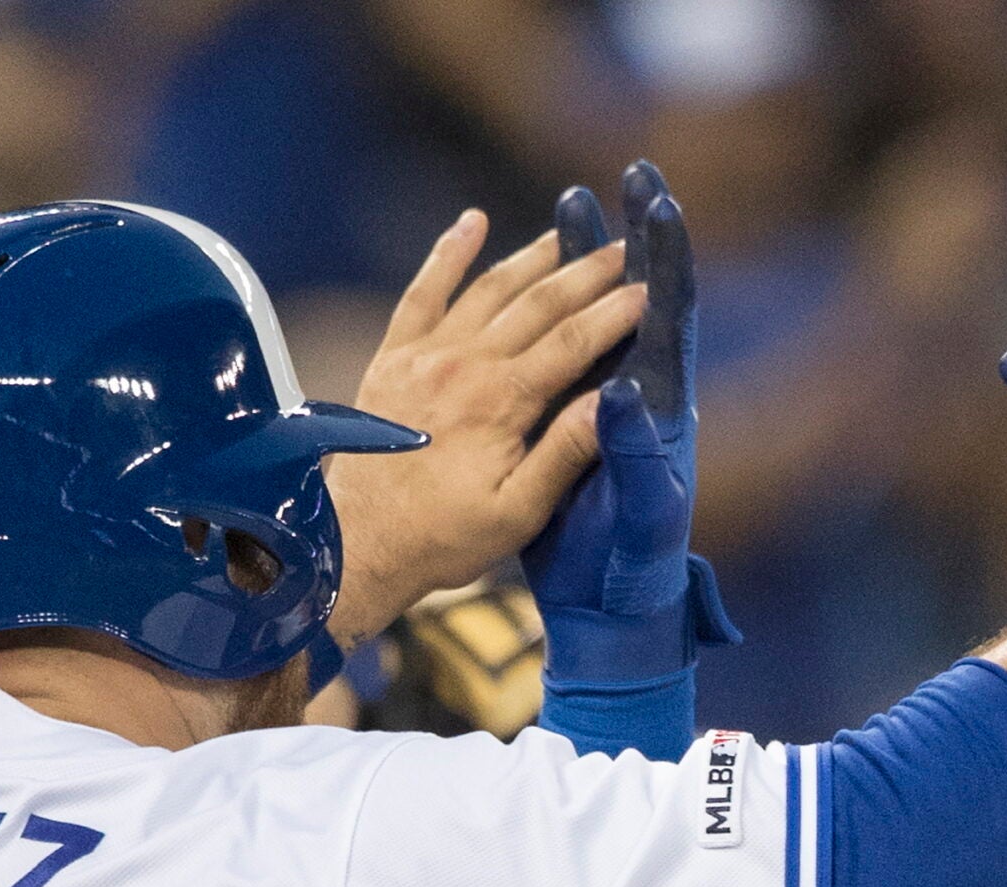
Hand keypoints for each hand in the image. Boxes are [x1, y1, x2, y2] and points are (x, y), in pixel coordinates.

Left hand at [323, 211, 646, 646]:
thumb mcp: (518, 513)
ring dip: (532, 257)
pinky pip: (423, 292)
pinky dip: (447, 253)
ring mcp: (424, 355)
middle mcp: (463, 365)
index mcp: (501, 403)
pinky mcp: (392, 357)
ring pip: (489, 289)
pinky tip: (471, 222)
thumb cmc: (443, 539)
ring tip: (568, 234)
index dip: (615, 313)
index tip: (648, 289)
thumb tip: (613, 406)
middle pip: (538, 304)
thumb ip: (564, 455)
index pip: (573, 343)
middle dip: (586, 273)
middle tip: (624, 247)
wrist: (357, 543)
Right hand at [520, 162, 735, 698]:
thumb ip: (629, 457)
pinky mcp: (568, 437)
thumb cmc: (629, 580)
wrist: (609, 622)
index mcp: (661, 414)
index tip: (660, 203)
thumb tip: (621, 391)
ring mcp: (604, 417)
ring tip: (569, 206)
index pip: (671, 317)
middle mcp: (639, 403)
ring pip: (590, 323)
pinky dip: (538, 318)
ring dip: (581, 265)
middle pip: (636, 301)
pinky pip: (552, 359)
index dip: (666, 261)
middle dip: (629, 239)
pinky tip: (520, 288)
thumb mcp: (637, 521)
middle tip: (627, 175)